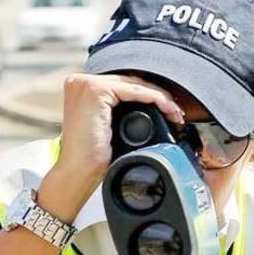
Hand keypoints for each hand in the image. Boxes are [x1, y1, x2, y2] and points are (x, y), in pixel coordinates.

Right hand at [42, 74, 184, 218]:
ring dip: (160, 97)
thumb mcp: (106, 126)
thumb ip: (118, 109)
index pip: (121, 84)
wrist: (77, 173)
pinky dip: (155, 99)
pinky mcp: (95, 91)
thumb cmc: (90, 158)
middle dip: (156, 96)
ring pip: (134, 84)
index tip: (168, 109)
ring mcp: (85, 84)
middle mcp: (79, 82)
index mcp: (79, 87)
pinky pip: (135, 90)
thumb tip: (148, 104)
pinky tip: (167, 109)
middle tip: (176, 112)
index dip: (147, 95)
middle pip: (128, 82)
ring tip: (175, 113)